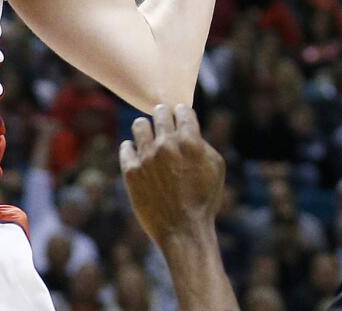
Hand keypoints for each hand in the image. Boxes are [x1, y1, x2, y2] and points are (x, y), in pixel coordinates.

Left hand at [120, 104, 224, 247]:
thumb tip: (186, 128)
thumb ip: (201, 143)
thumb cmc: (204, 199)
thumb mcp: (216, 168)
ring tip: (150, 138)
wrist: (183, 230)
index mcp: (190, 142)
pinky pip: (126, 147)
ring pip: (139, 125)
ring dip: (146, 129)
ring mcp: (146, 157)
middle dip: (163, 116)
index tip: (180, 117)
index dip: (182, 113)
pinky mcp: (130, 170)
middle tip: (164, 122)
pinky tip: (139, 156)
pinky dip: (132, 149)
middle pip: (159, 112)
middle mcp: (166, 145)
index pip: (182, 110)